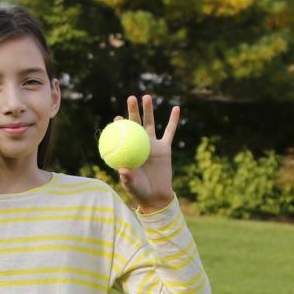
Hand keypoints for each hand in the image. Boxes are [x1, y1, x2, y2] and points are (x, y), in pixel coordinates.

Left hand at [116, 93, 179, 212]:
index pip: (122, 135)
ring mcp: (152, 145)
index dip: (119, 126)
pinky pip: (170, 132)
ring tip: (146, 96)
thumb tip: (122, 170)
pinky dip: (173, 120)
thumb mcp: (132, 186)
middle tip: (131, 98)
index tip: (117, 119)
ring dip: (149, 110)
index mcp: (128, 151)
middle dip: (133, 110)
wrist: (156, 196)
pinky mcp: (165, 148)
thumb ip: (127, 178)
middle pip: (135, 124)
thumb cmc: (140, 192)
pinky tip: (176, 108)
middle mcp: (139, 145)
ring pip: (150, 124)